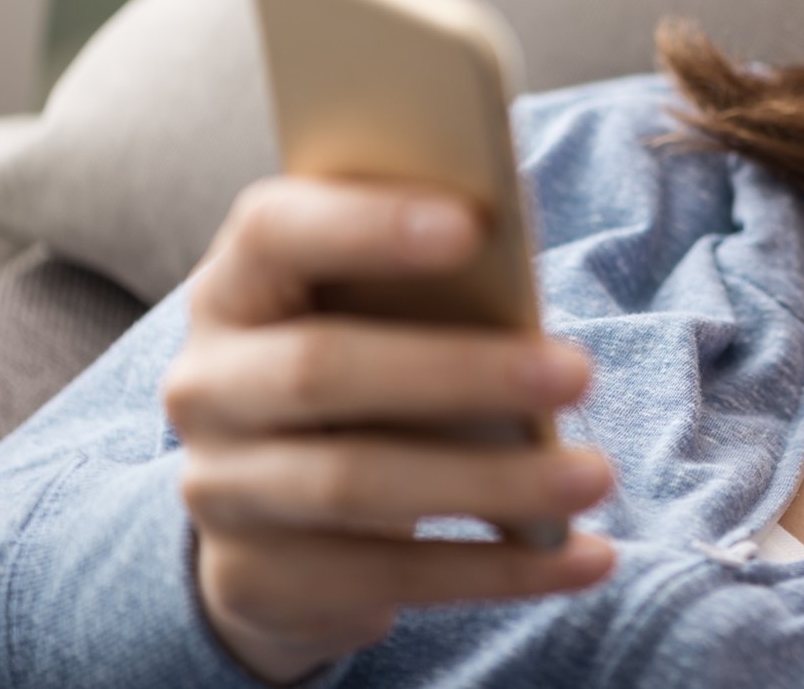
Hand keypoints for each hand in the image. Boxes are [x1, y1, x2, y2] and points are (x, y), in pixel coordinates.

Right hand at [162, 177, 616, 684]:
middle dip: (460, 370)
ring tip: (594, 476)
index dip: (368, 223)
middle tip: (579, 372)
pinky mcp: (261, 580)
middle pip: (320, 369)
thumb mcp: (377, 310)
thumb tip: (522, 284)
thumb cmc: (366, 360)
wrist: (277, 507)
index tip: (475, 223)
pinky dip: (498, 569)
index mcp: (238, 284)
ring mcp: (225, 488)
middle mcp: (209, 384)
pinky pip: (389, 577)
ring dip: (493, 483)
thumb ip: (427, 281)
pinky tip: (585, 557)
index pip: (275, 231)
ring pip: (357, 483)